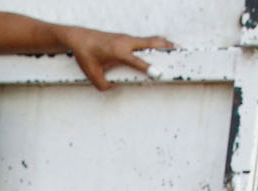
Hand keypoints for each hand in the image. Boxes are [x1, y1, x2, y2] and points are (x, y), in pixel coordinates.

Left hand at [57, 27, 173, 89]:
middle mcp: (125, 43)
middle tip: (178, 52)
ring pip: (148, 40)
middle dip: (164, 49)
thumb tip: (114, 87)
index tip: (159, 74)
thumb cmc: (85, 54)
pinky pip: (143, 40)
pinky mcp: (125, 38)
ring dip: (162, 43)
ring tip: (175, 47)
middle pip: (150, 44)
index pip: (138, 62)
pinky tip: (159, 44)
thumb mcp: (92, 75)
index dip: (149, 68)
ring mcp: (126, 38)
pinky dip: (153, 42)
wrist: (79, 38)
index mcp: (118, 52)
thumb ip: (103, 85)